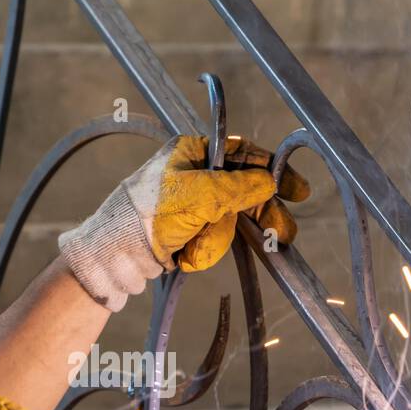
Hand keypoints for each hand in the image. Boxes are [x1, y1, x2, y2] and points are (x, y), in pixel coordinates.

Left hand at [57, 134, 309, 309]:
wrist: (112, 257)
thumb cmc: (148, 215)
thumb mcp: (198, 195)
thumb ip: (237, 186)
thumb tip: (268, 180)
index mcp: (192, 152)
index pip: (244, 155)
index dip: (273, 172)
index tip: (297, 191)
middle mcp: (192, 176)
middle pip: (242, 193)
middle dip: (255, 217)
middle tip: (281, 234)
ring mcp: (188, 206)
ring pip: (227, 223)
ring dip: (214, 239)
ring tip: (191, 245)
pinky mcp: (183, 233)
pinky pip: (209, 242)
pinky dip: (199, 251)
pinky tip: (182, 255)